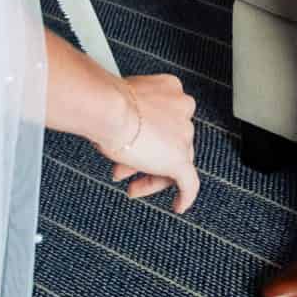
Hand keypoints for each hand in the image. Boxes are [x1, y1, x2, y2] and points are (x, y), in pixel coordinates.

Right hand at [95, 72, 199, 210]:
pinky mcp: (180, 158)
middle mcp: (182, 108)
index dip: (146, 135)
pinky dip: (185, 196)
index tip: (129, 145)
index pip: (164, 119)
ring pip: (174, 161)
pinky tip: (178, 206)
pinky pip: (190, 183)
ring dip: (151, 175)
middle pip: (170, 141)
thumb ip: (130, 116)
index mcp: (170, 90)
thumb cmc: (106, 103)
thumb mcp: (120, 104)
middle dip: (145, 157)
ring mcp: (183, 134)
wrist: (109, 107)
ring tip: (132, 187)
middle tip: (123, 170)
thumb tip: (122, 133)